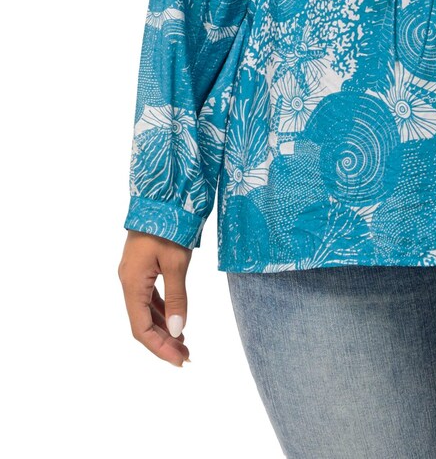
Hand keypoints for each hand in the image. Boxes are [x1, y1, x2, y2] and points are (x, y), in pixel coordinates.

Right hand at [118, 231, 192, 367]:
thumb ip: (177, 297)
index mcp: (131, 283)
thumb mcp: (177, 263)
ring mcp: (134, 274)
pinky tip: (176, 319)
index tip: (179, 360)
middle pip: (142, 322)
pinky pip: (149, 297)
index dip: (159, 348)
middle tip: (187, 355)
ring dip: (163, 328)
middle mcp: (128, 281)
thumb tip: (178, 330)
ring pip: (146, 311)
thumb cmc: (169, 225)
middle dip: (163, 341)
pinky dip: (162, 311)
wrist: (162, 195)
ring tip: (184, 343)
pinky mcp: (142, 266)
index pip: (140, 328)